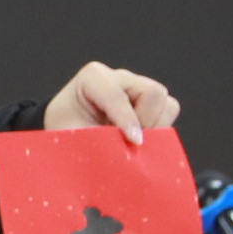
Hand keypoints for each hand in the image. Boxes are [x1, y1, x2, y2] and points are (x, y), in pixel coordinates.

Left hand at [42, 63, 179, 142]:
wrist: (64, 135)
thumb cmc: (65, 135)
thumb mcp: (71, 138)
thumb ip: (95, 141)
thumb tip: (124, 156)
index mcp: (93, 78)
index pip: (117, 94)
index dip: (126, 119)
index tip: (133, 142)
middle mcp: (119, 78)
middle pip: (152, 93)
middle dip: (146, 122)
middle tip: (131, 143)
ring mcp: (137, 88)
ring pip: (166, 103)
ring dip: (155, 127)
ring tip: (134, 142)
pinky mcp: (149, 103)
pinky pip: (168, 112)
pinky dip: (160, 129)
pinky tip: (139, 140)